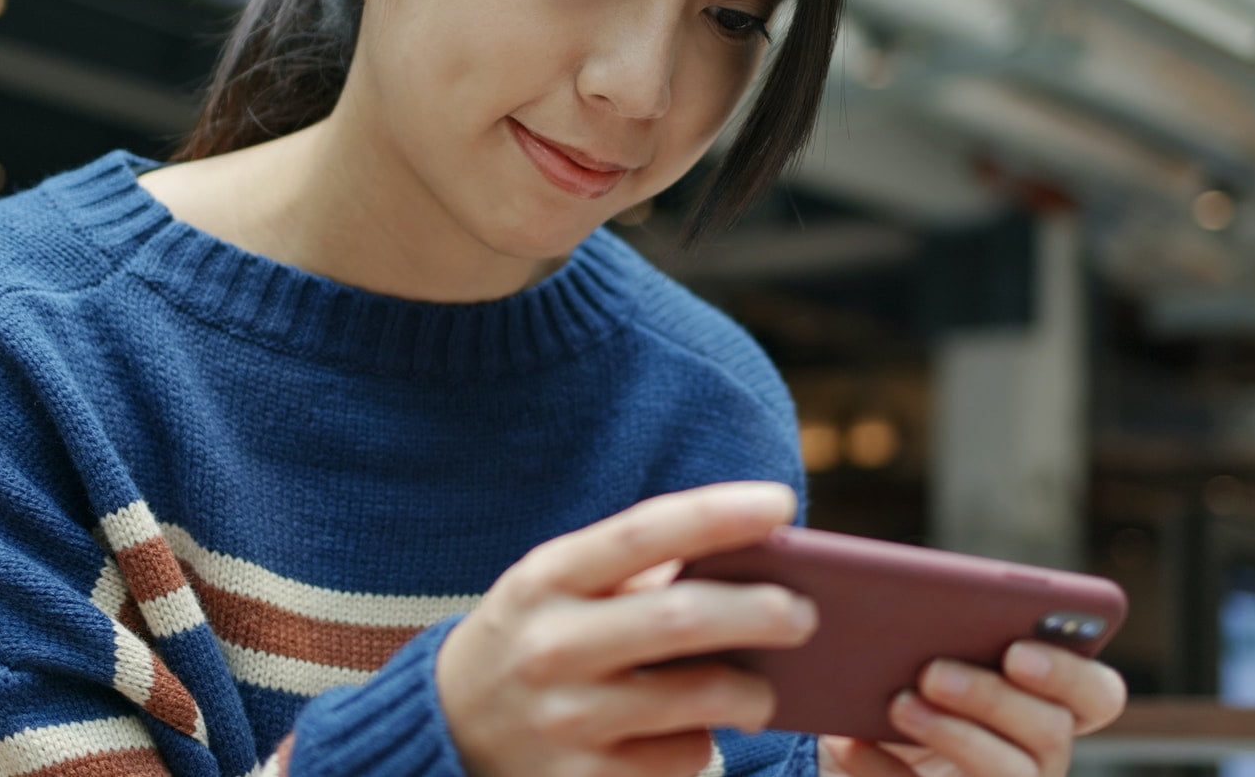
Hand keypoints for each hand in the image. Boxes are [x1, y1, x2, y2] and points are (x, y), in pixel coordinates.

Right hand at [436, 482, 819, 776]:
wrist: (448, 728)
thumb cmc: (537, 635)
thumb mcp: (560, 585)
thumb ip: (635, 568)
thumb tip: (747, 557)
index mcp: (548, 578)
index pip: (643, 532)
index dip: (717, 513)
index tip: (782, 503)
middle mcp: (552, 645)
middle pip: (682, 620)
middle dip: (762, 612)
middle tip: (807, 614)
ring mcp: (566, 720)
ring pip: (697, 701)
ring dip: (752, 694)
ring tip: (765, 689)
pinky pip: (682, 759)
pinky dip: (704, 744)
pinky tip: (697, 734)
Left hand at [818, 642, 1126, 776]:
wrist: (856, 752)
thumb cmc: (893, 691)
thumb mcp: (910, 657)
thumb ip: (927, 629)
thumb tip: (893, 614)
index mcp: (1046, 704)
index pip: (1099, 696)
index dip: (1070, 673)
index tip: (1017, 650)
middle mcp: (1038, 757)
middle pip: (1050, 732)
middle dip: (992, 697)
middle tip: (933, 671)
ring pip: (1008, 772)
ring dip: (952, 733)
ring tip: (897, 702)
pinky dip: (884, 771)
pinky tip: (848, 742)